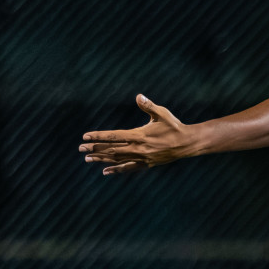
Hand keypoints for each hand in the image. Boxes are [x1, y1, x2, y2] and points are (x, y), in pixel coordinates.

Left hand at [80, 95, 198, 174]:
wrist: (187, 144)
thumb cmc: (174, 126)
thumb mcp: (162, 113)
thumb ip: (148, 106)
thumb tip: (139, 97)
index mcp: (140, 135)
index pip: (114, 136)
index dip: (99, 137)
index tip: (86, 136)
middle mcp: (138, 149)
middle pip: (112, 149)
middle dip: (95, 149)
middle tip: (81, 148)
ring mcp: (142, 158)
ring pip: (117, 160)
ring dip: (101, 159)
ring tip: (87, 159)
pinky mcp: (146, 164)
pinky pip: (128, 168)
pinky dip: (116, 170)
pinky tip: (105, 171)